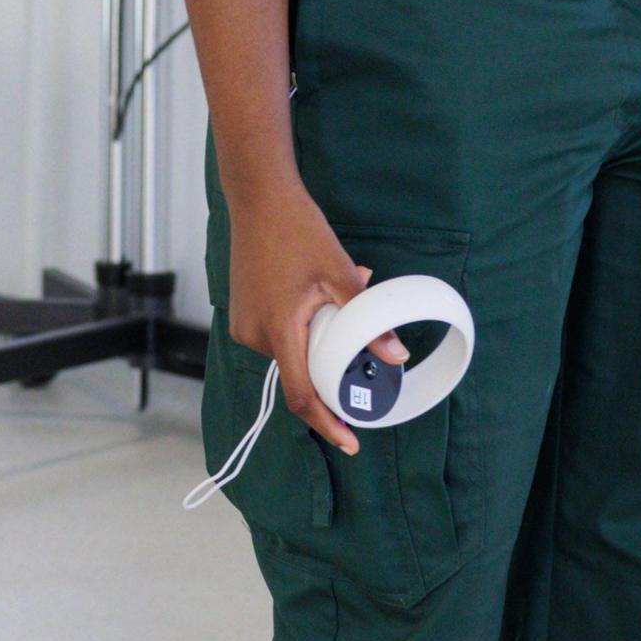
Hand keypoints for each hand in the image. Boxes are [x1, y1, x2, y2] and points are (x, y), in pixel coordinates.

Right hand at [224, 181, 401, 456]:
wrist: (258, 198)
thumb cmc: (297, 231)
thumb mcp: (341, 275)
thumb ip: (367, 321)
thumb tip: (396, 355)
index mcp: (278, 330)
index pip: (301, 395)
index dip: (327, 424)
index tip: (351, 441)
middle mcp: (254, 334)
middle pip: (300, 372)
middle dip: (333, 362)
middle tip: (360, 329)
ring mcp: (244, 324)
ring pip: (291, 353)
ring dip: (319, 340)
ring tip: (339, 297)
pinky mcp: (244, 313)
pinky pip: (279, 337)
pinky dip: (303, 328)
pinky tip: (317, 297)